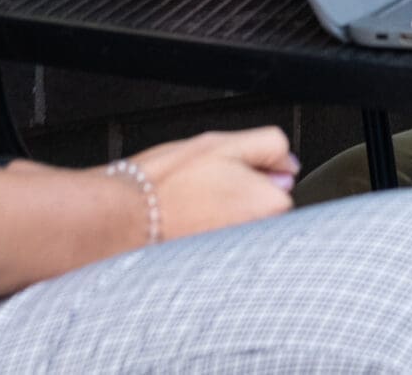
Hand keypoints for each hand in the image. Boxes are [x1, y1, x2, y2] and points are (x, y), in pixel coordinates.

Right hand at [126, 126, 297, 242]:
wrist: (124, 217)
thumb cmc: (166, 183)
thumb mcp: (223, 143)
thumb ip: (268, 146)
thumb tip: (287, 162)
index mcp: (272, 204)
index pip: (283, 182)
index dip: (257, 168)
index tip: (233, 168)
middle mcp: (261, 236)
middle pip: (264, 205)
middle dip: (243, 193)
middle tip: (208, 185)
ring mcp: (238, 255)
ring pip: (241, 223)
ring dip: (225, 212)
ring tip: (193, 204)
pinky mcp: (215, 268)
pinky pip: (222, 244)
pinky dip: (209, 232)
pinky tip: (185, 222)